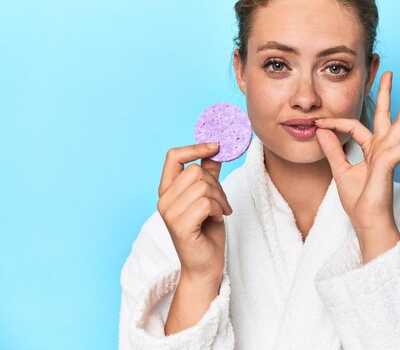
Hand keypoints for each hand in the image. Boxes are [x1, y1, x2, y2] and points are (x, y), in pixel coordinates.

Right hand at [156, 142, 232, 286]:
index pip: (173, 156)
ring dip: (220, 199)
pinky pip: (205, 203)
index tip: (216, 146)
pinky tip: (217, 219)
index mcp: (167, 191)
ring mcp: (169, 213)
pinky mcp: (180, 226)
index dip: (195, 147)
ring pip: (203, 186)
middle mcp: (164, 200)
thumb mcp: (209, 198)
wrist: (204, 266)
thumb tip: (216, 150)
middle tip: (221, 202)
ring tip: (220, 212)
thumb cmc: (206, 233)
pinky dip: (218, 209)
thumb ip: (209, 175)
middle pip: (196, 171)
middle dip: (216, 184)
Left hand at [315, 71, 399, 236]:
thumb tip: (320, 131)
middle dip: (386, 94)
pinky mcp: (392, 162)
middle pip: (383, 115)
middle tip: (389, 73)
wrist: (366, 221)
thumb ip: (333, 150)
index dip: (334, 122)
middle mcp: (381, 149)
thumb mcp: (340, 171)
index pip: (353, 126)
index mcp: (369, 150)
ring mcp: (389, 155)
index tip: (317, 122)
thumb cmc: (358, 201)